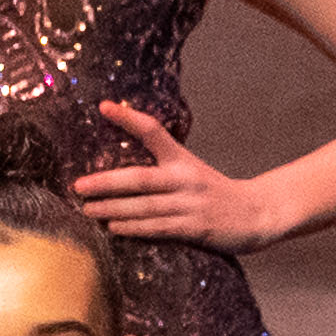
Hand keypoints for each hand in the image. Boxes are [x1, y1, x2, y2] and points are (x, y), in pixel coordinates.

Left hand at [74, 102, 280, 250]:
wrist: (257, 213)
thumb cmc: (215, 193)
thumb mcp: (191, 171)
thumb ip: (162, 166)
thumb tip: (119, 169)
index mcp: (183, 159)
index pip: (154, 131)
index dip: (128, 118)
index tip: (104, 106)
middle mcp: (185, 178)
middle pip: (139, 178)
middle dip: (106, 182)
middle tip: (78, 185)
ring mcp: (190, 204)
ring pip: (144, 206)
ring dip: (113, 209)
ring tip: (88, 210)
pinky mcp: (195, 227)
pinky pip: (158, 228)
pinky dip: (134, 228)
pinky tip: (115, 228)